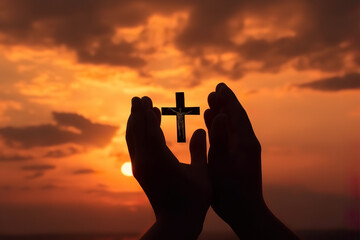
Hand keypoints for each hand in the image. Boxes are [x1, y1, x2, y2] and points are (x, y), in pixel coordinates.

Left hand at [126, 96, 210, 239]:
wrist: (176, 222)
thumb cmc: (194, 199)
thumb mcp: (201, 173)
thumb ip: (200, 150)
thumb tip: (200, 129)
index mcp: (160, 161)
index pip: (150, 131)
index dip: (148, 114)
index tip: (147, 100)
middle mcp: (145, 162)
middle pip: (137, 131)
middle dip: (137, 113)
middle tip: (138, 98)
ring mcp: (140, 167)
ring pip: (133, 139)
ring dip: (135, 122)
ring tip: (138, 108)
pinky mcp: (140, 172)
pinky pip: (135, 147)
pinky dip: (137, 134)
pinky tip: (143, 128)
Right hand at [204, 83, 298, 238]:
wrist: (244, 212)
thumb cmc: (231, 191)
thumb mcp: (222, 164)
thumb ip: (220, 139)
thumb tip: (221, 114)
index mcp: (245, 142)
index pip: (237, 114)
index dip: (228, 99)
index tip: (220, 86)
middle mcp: (246, 143)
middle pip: (235, 117)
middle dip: (225, 103)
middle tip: (215, 91)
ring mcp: (243, 151)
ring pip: (231, 127)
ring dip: (222, 114)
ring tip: (211, 103)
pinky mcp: (238, 158)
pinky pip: (229, 137)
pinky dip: (220, 128)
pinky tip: (212, 125)